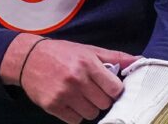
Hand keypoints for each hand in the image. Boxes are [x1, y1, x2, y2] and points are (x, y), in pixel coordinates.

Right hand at [2, 35, 139, 123]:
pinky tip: (69, 102)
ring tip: (79, 95)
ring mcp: (64, 94)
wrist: (27, 58)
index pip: (115, 89)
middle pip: (104, 104)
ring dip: (88, 108)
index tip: (107, 86)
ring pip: (91, 114)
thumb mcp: (88, 50)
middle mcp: (76, 79)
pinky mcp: (53, 105)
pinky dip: (75, 114)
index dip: (113, 89)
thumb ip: (115, 57)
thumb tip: (139, 60)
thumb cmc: (61, 53)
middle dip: (100, 99)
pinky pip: (75, 120)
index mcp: (87, 63)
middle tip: (91, 90)